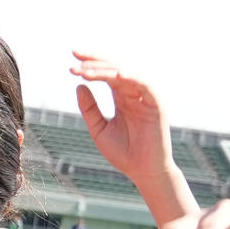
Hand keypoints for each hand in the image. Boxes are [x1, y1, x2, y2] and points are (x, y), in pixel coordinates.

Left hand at [70, 52, 175, 187]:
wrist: (143, 172)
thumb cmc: (124, 153)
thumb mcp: (99, 129)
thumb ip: (90, 109)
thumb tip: (79, 86)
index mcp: (122, 97)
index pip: (106, 73)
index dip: (91, 62)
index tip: (72, 56)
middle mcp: (134, 93)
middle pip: (114, 69)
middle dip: (94, 61)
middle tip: (74, 57)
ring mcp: (145, 97)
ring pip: (125, 75)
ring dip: (105, 71)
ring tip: (85, 71)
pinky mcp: (156, 105)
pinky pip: (145, 86)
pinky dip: (133, 78)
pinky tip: (117, 76)